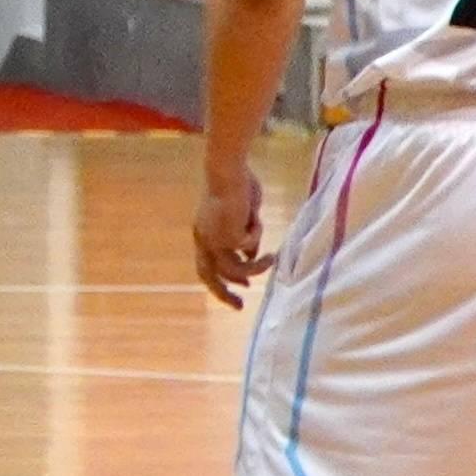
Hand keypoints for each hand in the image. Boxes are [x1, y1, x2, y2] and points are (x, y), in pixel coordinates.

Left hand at [192, 164, 274, 305]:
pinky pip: (250, 247)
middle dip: (225, 294)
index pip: (206, 266)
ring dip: (255, 269)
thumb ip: (244, 237)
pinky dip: (257, 235)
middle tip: (241, 306)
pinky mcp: (228, 236)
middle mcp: (204, 240)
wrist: (228, 169)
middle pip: (210, 278)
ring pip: (236, 269)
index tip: (240, 289)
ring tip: (272, 259)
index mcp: (203, 234)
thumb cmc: (236, 183)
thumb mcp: (241, 217)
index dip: (221, 281)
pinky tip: (257, 219)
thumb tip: (251, 256)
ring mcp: (214, 240)